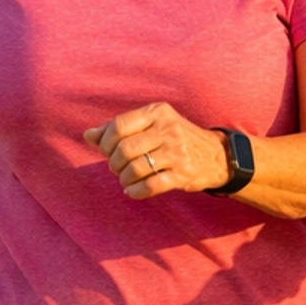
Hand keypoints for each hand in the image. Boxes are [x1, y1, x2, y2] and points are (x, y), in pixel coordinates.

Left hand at [86, 102, 233, 199]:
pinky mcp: (183, 174)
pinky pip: (150, 186)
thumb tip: (88, 135)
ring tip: (125, 180)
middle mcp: (168, 129)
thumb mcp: (151, 125)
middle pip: (124, 150)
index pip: (119, 126)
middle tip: (117, 168)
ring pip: (135, 169)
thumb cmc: (175, 138)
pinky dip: (135, 191)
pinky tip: (132, 191)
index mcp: (157, 112)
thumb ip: (119, 128)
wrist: (217, 155)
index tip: (106, 152)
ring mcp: (177, 152)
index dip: (105, 143)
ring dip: (124, 179)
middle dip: (114, 163)